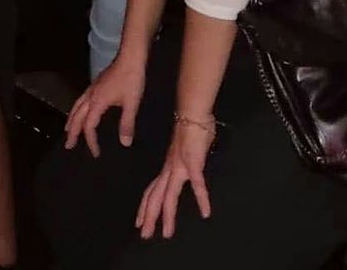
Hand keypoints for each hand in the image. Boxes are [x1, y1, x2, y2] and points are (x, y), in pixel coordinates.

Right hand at [64, 56, 145, 156]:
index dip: (91, 141)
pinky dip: (76, 109)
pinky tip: (81, 110)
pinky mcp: (95, 84)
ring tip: (68, 129)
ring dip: (71, 120)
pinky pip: (81, 100)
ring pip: (76, 106)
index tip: (95, 153)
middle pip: (76, 116)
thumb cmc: (131, 79)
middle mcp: (91, 95)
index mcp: (97, 102)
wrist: (130, 58)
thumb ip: (127, 124)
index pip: (89, 126)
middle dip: (72, 132)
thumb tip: (124, 143)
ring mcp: (92, 88)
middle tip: (68, 145)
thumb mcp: (132, 103)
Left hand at [136, 120, 213, 238]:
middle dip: (149, 217)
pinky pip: (198, 184)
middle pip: (156, 196)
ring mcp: (180, 167)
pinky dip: (201, 199)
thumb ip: (186, 165)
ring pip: (169, 195)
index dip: (146, 206)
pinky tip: (206, 212)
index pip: (152, 190)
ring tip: (167, 233)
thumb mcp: (184, 152)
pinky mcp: (193, 163)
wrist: (192, 113)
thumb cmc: (190, 129)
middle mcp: (170, 169)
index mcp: (167, 167)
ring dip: (167, 216)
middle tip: (144, 234)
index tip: (140, 221)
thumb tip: (191, 173)